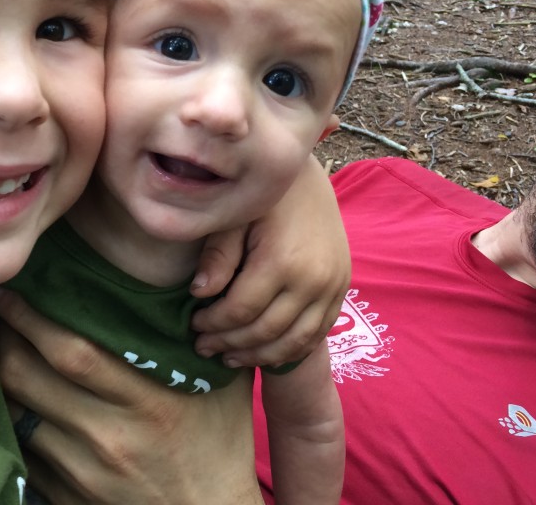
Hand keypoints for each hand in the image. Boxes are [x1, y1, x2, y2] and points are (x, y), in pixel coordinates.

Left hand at [0, 287, 263, 504]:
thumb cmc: (219, 441)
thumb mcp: (219, 383)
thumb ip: (192, 333)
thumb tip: (176, 274)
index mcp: (147, 400)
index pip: (71, 349)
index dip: (28, 315)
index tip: (4, 286)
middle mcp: (108, 435)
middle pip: (26, 375)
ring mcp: (81, 469)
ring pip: (13, 410)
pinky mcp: (64, 493)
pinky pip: (20, 446)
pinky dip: (8, 414)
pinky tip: (8, 390)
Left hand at [191, 156, 348, 366]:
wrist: (310, 179)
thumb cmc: (264, 196)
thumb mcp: (235, 217)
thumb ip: (218, 255)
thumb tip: (199, 293)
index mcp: (281, 260)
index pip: (240, 310)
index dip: (214, 324)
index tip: (193, 326)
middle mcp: (312, 280)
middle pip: (266, 330)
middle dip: (230, 343)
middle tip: (204, 346)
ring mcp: (332, 287)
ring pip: (294, 341)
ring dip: (259, 355)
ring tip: (229, 356)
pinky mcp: (342, 289)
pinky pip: (317, 333)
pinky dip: (289, 350)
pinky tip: (264, 351)